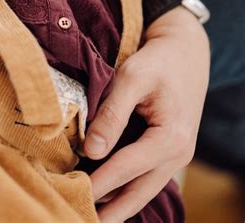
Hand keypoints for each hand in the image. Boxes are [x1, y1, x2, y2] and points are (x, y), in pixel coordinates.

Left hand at [84, 7, 209, 221]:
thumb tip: (91, 151)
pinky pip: (144, 179)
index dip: (97, 184)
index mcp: (171, 137)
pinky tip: (102, 194)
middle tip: (76, 216)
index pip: (126, 169)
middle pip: (137, 194)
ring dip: (115, 203)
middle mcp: (178, 155)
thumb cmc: (158, 60)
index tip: (71, 194)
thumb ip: (112, 114)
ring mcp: (175, 157)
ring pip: (141, 191)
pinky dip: (124, 188)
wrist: (186, 51)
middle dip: (108, 209)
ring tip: (85, 211)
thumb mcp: (132, 77)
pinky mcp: (168, 152)